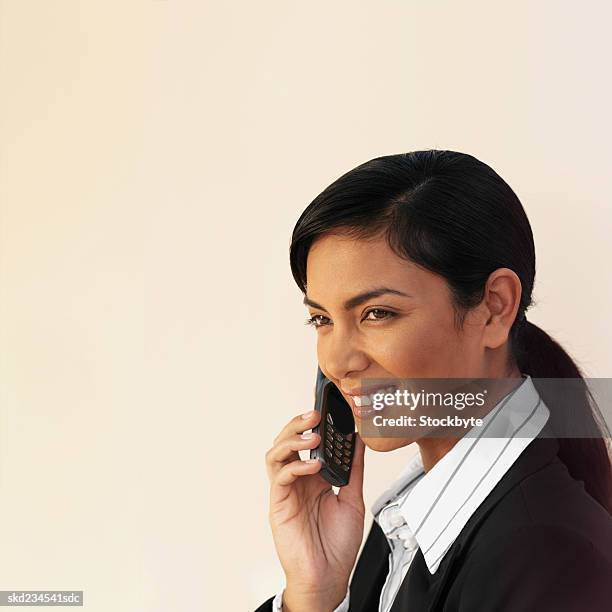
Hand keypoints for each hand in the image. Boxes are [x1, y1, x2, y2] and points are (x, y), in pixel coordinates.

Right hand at [265, 386, 365, 610]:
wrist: (328, 578)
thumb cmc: (336, 544)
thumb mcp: (352, 499)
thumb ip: (353, 470)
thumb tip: (359, 442)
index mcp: (313, 477)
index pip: (307, 442)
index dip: (314, 424)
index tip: (328, 408)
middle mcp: (297, 480)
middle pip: (286, 441)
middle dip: (298, 424)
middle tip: (315, 414)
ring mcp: (286, 491)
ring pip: (276, 453)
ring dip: (291, 439)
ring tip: (310, 434)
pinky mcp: (278, 504)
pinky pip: (280, 477)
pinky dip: (295, 465)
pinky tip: (312, 465)